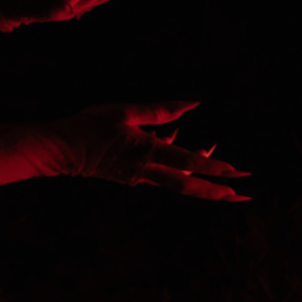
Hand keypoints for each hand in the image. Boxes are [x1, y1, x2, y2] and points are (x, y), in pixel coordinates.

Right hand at [51, 100, 251, 200]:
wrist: (59, 150)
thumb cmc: (88, 125)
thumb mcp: (123, 111)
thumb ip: (159, 110)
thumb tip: (192, 105)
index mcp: (145, 152)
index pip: (187, 161)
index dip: (213, 166)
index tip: (236, 172)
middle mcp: (145, 170)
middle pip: (188, 186)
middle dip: (217, 192)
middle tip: (242, 196)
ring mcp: (138, 178)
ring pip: (177, 182)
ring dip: (201, 181)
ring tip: (221, 166)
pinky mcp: (131, 178)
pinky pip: (161, 175)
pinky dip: (175, 165)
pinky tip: (176, 141)